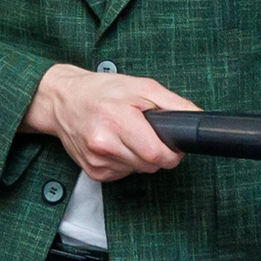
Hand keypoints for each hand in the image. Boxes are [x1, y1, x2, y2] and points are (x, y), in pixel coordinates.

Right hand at [24, 64, 197, 181]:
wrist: (63, 100)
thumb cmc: (102, 91)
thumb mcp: (142, 86)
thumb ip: (172, 104)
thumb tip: (197, 118)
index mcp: (117, 119)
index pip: (156, 154)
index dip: (171, 152)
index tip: (171, 145)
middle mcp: (104, 143)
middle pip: (150, 165)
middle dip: (156, 153)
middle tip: (147, 134)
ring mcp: (96, 160)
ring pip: (139, 171)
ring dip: (141, 158)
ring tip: (128, 135)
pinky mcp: (93, 172)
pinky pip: (123, 173)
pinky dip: (126, 162)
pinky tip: (116, 144)